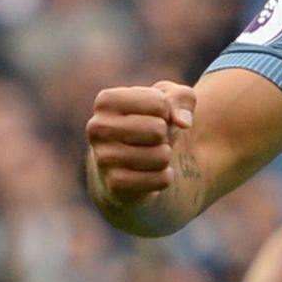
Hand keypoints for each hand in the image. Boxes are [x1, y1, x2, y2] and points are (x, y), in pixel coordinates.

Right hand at [86, 81, 195, 204]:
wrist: (132, 163)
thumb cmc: (151, 121)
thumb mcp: (170, 99)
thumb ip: (182, 97)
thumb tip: (184, 123)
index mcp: (106, 101)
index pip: (159, 103)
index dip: (168, 111)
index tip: (154, 116)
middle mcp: (97, 127)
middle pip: (158, 129)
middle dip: (165, 135)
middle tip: (152, 138)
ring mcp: (103, 158)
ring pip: (161, 156)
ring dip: (164, 156)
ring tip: (149, 154)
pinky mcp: (115, 184)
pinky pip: (161, 179)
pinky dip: (165, 176)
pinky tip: (149, 172)